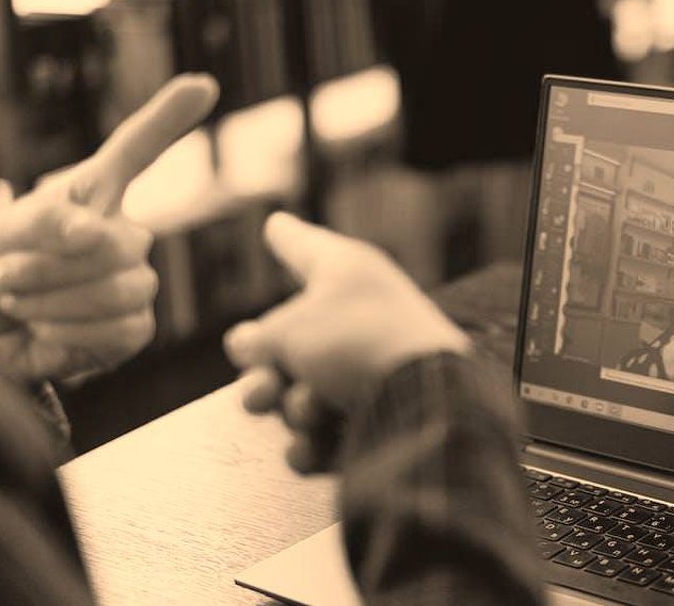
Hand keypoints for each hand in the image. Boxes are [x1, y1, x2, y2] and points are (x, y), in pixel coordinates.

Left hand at [0, 74, 218, 382]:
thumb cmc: (1, 265)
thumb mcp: (8, 230)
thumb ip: (47, 220)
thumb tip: (91, 233)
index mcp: (96, 194)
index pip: (137, 150)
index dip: (168, 118)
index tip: (203, 84)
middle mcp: (126, 235)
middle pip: (121, 244)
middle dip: (49, 266)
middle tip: (1, 276)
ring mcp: (136, 282)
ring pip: (121, 290)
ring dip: (51, 301)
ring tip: (15, 301)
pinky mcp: (134, 329)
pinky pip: (118, 330)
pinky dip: (67, 334)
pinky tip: (44, 329)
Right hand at [225, 212, 469, 472]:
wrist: (426, 402)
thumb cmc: (354, 343)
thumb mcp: (288, 329)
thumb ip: (258, 338)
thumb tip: (247, 345)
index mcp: (346, 273)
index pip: (304, 247)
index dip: (286, 237)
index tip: (276, 224)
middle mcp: (360, 315)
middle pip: (291, 342)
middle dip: (265, 373)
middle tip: (262, 388)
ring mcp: (372, 368)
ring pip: (304, 392)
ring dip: (294, 408)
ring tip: (308, 410)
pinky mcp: (381, 418)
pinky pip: (327, 434)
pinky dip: (315, 444)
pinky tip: (309, 449)